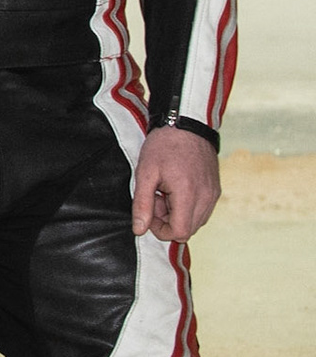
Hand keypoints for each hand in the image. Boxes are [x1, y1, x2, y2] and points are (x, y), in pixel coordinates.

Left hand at [133, 125, 220, 241]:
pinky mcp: (216, 190)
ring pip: (196, 221)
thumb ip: (142, 204)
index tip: (149, 212)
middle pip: (188, 230)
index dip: (161, 230)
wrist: (187, 124)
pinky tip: (175, 188)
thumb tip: (139, 230)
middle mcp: (206, 198)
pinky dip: (187, 206)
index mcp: (188, 195)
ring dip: (177, 214)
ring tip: (164, 191)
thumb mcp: (145, 173)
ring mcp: (214, 195)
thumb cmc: (163, 146)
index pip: (180, 232)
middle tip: (155, 198)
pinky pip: (202, 210)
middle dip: (167, 221)